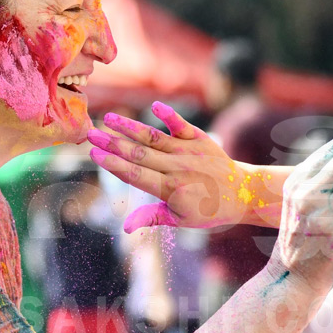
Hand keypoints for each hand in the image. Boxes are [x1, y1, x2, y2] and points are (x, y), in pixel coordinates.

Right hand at [88, 102, 251, 231]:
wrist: (241, 193)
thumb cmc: (207, 211)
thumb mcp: (180, 220)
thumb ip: (152, 218)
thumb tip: (125, 227)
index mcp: (171, 190)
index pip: (136, 175)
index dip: (114, 164)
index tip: (94, 154)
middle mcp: (178, 168)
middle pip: (139, 154)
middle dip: (112, 143)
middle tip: (90, 134)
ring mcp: (189, 152)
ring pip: (154, 137)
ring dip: (130, 127)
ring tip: (109, 117)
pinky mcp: (199, 139)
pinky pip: (182, 126)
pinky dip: (169, 115)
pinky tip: (154, 106)